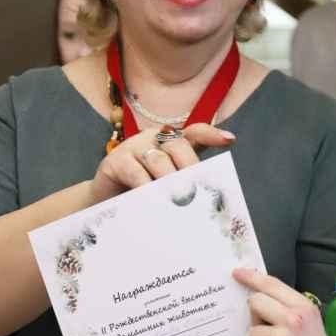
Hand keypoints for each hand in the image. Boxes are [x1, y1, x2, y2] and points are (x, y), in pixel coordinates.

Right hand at [91, 123, 235, 202]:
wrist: (105, 203)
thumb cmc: (142, 193)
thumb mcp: (166, 187)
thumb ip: (186, 185)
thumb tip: (209, 201)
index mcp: (172, 142)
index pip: (195, 132)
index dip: (211, 134)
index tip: (230, 140)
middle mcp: (154, 138)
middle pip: (179, 145)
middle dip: (191, 168)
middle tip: (196, 191)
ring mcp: (134, 146)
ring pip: (159, 159)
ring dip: (170, 181)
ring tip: (179, 201)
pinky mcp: (115, 160)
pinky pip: (135, 173)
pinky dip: (146, 188)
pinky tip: (152, 201)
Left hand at [233, 268, 335, 335]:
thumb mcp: (315, 329)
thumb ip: (292, 314)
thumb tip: (264, 304)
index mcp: (306, 308)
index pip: (272, 284)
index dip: (252, 277)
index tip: (237, 273)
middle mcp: (293, 318)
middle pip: (255, 302)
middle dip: (256, 317)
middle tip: (270, 334)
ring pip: (251, 330)